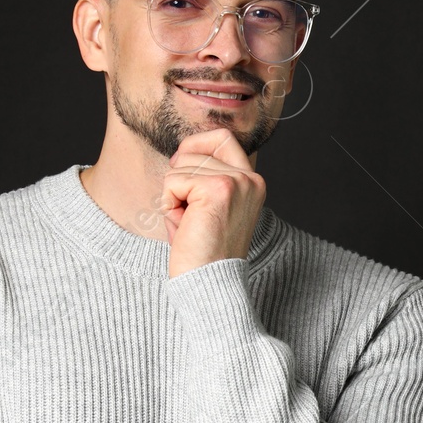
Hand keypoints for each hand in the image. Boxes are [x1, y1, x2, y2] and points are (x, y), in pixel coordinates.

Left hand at [161, 128, 265, 277]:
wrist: (208, 284)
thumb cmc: (202, 251)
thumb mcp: (207, 206)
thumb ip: (204, 178)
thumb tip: (181, 153)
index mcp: (252, 182)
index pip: (222, 137)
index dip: (195, 147)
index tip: (184, 175)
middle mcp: (250, 179)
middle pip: (196, 149)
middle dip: (179, 178)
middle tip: (187, 212)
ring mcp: (236, 182)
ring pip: (181, 165)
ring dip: (174, 195)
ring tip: (189, 224)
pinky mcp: (218, 189)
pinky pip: (174, 181)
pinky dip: (170, 204)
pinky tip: (185, 226)